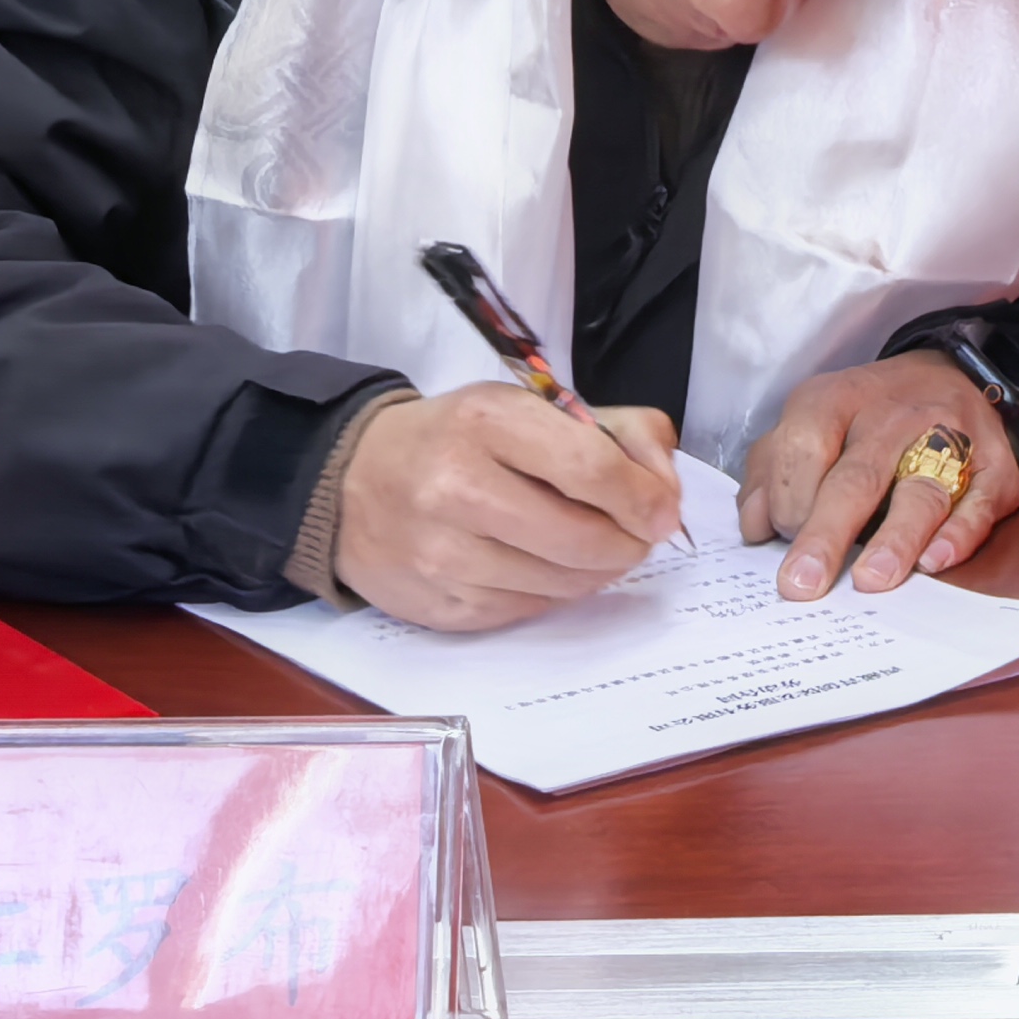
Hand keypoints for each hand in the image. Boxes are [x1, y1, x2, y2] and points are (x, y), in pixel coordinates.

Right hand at [331, 383, 682, 631]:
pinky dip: (552, 593)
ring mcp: (442, 554)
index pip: (592, 470)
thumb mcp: (531, 407)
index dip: (644, 498)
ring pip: (562, 585)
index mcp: (487, 422)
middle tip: (636, 535)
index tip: (662, 511)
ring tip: (594, 548)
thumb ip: (616, 432)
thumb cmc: (459, 439)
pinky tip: (543, 566)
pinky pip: (526, 611)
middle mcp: (457, 488)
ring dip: (596, 572)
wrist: (352, 481)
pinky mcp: (437, 606)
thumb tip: (666, 489)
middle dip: (628, 543)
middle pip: (583, 539)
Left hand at [735, 352, 1018, 599]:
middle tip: (803, 583)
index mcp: (839, 399)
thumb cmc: (865, 418)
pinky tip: (934, 561)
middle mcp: (895, 414)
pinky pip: (982, 501)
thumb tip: (755, 528)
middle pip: (858, 477)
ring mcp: (952, 437)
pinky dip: (959, 534)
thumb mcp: (809, 424)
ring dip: (896, 538)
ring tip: (872, 579)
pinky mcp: (996, 465)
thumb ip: (771, 470)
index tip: (781, 540)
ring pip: (922, 490)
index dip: (788, 497)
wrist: (948, 374)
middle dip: (827, 532)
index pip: (803, 446)